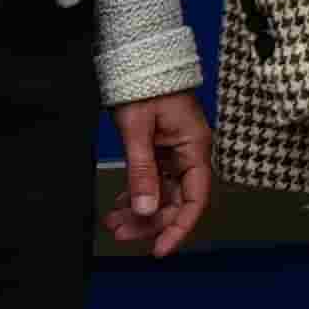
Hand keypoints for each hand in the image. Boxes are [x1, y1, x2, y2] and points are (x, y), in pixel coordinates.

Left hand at [108, 92, 212, 259]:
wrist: (139, 58)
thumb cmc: (145, 85)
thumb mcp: (137, 130)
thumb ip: (142, 172)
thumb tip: (146, 209)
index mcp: (195, 148)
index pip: (194, 200)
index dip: (179, 228)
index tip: (159, 249)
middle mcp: (190, 154)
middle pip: (176, 201)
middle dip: (150, 222)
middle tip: (121, 234)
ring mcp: (176, 152)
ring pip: (162, 193)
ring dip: (140, 210)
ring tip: (113, 223)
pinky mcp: (162, 149)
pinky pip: (154, 180)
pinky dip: (137, 194)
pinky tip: (119, 205)